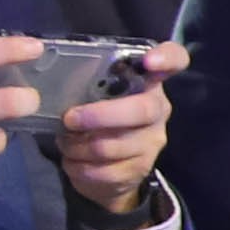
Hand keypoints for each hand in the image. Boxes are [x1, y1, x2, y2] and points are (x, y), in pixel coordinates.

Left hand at [56, 43, 182, 218]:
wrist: (112, 169)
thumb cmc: (99, 118)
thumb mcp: (96, 95)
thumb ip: (89, 84)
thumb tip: (55, 81)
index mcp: (148, 82)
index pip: (174, 60)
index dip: (166, 58)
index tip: (150, 60)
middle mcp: (158, 110)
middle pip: (142, 110)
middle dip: (100, 115)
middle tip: (69, 118)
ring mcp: (152, 142)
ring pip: (113, 146)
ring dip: (79, 145)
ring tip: (65, 140)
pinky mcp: (138, 170)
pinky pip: (104, 171)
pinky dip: (79, 166)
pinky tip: (71, 160)